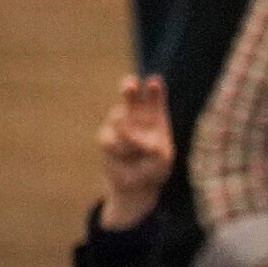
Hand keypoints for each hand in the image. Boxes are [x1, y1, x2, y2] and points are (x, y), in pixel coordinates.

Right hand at [96, 76, 173, 229]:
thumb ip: (150, 144)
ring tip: (134, 149)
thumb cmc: (155, 168)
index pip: (156, 99)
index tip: (155, 82)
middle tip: (130, 85)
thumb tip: (129, 133)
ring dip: (126, 132)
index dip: (155, 91)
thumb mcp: (161, 159)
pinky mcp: (106, 136)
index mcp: (156, 118)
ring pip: (118, 119)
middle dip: (129, 89)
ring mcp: (120, 124)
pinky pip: (110, 139)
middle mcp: (138, 117)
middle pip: (131, 96)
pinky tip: (124, 155)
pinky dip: (119, 149)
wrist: (135, 184)